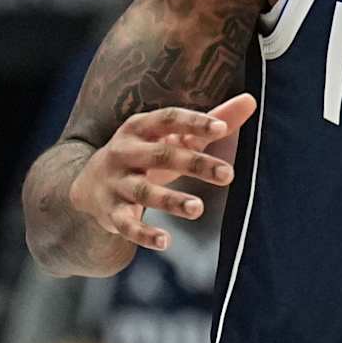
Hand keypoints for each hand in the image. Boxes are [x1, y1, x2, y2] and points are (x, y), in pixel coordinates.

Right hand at [68, 96, 254, 256]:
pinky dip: (144, 234)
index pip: (168, 119)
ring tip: (198, 209)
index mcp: (140, 128)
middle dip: (195, 164)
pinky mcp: (111, 213)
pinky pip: (127, 225)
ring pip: (144, 192)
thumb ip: (208, 124)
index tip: (222, 128)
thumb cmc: (145, 156)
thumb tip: (251, 101)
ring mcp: (117, 183)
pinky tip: (166, 241)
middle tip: (229, 174)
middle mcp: (125, 152)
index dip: (194, 122)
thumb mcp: (170, 138)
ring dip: (171, 200)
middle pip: (161, 155)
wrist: (89, 186)